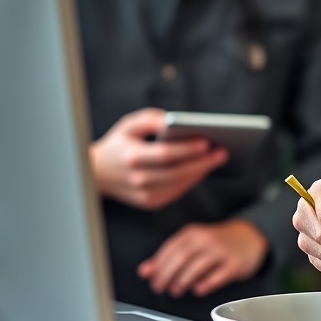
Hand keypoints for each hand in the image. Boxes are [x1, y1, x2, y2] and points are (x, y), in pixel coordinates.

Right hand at [89, 108, 227, 209]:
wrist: (98, 173)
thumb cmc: (120, 143)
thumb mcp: (129, 124)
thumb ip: (150, 118)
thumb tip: (173, 120)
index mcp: (132, 158)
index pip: (164, 155)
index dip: (186, 150)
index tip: (207, 142)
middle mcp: (138, 179)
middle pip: (177, 173)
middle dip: (202, 162)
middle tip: (222, 151)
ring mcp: (145, 194)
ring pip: (180, 185)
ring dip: (201, 172)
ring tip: (218, 158)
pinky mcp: (150, 202)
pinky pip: (177, 191)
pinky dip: (192, 180)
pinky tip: (204, 168)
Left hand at [137, 219, 266, 296]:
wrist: (250, 236)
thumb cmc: (216, 243)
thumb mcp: (192, 243)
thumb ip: (168, 257)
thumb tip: (145, 271)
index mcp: (193, 233)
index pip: (170, 248)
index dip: (158, 265)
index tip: (151, 278)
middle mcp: (207, 240)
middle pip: (182, 257)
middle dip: (167, 275)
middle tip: (160, 287)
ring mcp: (222, 252)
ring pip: (198, 267)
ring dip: (183, 281)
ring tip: (176, 290)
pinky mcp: (235, 264)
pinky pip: (219, 276)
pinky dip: (206, 284)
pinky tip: (198, 290)